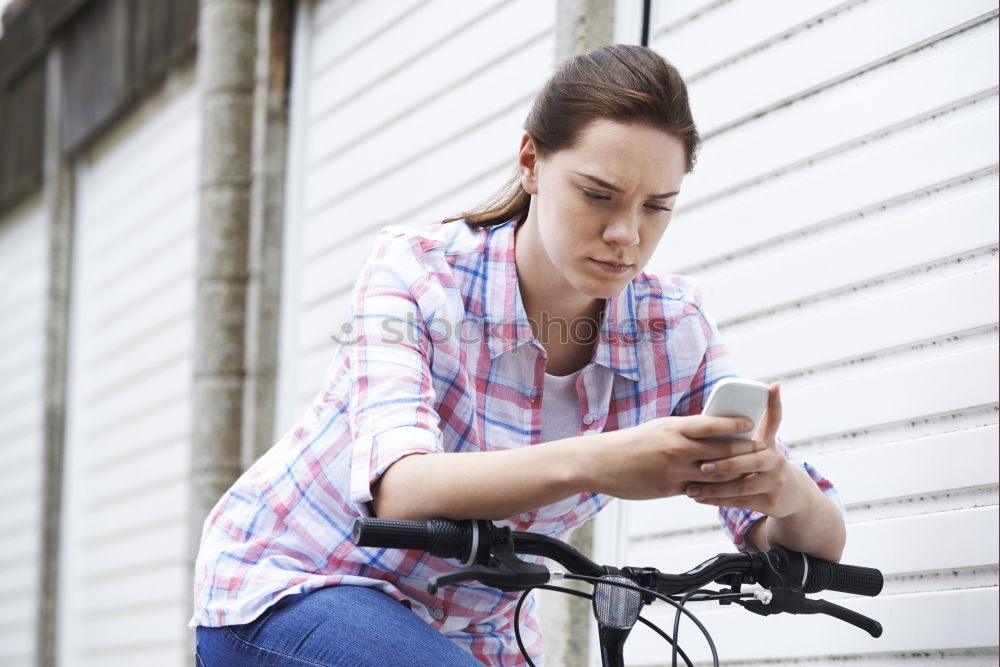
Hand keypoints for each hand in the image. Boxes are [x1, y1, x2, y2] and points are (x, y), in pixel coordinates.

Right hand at [588, 413, 767, 499]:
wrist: (601, 462)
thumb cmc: (631, 443)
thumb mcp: (659, 429)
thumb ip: (683, 432)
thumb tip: (708, 431)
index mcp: (674, 428)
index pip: (712, 423)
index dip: (735, 423)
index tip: (751, 422)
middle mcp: (676, 448)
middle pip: (721, 450)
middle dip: (744, 450)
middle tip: (762, 450)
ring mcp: (674, 470)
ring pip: (715, 473)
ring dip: (736, 473)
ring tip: (751, 471)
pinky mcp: (669, 489)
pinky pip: (699, 490)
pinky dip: (715, 490)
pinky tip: (726, 490)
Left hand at [683, 383, 811, 517]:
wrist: (792, 494)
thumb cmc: (764, 463)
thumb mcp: (762, 443)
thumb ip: (746, 428)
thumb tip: (727, 404)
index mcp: (769, 442)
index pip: (774, 419)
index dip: (775, 403)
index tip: (772, 388)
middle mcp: (775, 460)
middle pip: (751, 460)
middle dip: (726, 463)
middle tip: (703, 466)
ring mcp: (774, 482)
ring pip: (742, 486)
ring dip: (714, 488)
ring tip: (691, 488)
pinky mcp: (769, 502)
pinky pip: (740, 501)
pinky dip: (718, 500)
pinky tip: (699, 498)